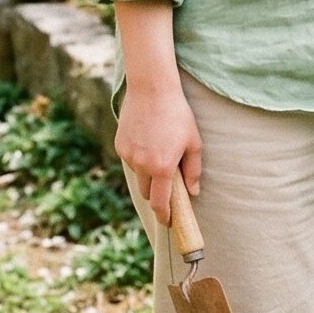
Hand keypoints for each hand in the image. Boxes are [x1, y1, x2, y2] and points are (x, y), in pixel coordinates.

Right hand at [116, 79, 201, 225]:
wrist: (152, 90)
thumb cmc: (178, 115)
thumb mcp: (193, 142)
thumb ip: (193, 170)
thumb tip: (193, 192)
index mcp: (162, 167)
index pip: (161, 202)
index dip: (165, 215)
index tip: (168, 222)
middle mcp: (142, 165)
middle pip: (147, 193)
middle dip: (157, 195)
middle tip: (168, 190)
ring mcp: (128, 155)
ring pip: (138, 177)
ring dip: (148, 176)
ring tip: (160, 156)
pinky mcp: (119, 145)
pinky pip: (131, 160)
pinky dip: (139, 159)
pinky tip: (149, 142)